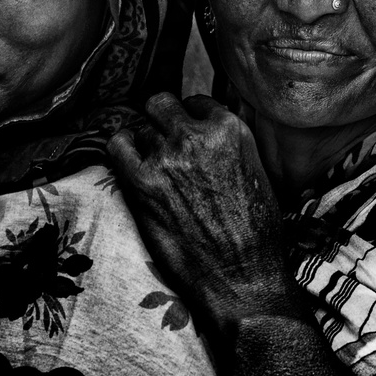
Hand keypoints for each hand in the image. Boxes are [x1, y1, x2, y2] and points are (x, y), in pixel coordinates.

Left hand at [107, 93, 300, 333]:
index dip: (191, 118)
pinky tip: (130, 163)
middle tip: (164, 140)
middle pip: (162, 103)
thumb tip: (213, 135)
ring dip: (145, 144)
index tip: (188, 133)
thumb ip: (232, 145)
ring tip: (152, 163)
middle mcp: (197, 136)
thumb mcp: (257, 171)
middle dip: (162, 119)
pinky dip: (121, 151)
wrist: (242, 273)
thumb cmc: (257, 230)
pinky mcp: (142, 183)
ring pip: (141, 127)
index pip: (198, 102)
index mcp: (230, 130)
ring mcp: (167, 157)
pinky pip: (117, 147)